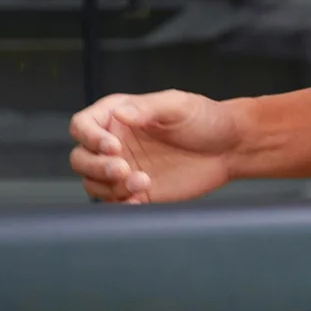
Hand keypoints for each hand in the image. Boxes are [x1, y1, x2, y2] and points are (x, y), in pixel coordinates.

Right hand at [69, 90, 244, 203]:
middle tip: (123, 168)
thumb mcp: (177, 105)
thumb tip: (120, 113)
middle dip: (96, 166)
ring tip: (142, 182)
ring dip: (110, 187)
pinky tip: (139, 199)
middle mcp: (115, 142)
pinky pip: (113, 203)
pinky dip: (120, 204)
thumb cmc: (205, 119)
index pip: (82, 126)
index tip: (113, 147)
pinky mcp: (136, 192)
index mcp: (118, 115)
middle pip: (80, 158)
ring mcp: (124, 169)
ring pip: (93, 183)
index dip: (90, 138)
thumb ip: (147, 109)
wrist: (230, 149)